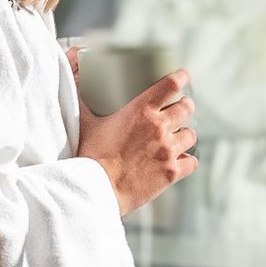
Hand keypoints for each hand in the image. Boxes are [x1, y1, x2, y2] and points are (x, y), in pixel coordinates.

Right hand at [76, 69, 196, 214]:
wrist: (96, 189)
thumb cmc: (90, 157)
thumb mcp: (85, 123)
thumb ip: (82, 101)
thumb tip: (74, 79)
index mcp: (140, 111)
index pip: (170, 85)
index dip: (181, 78)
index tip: (183, 77)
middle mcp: (159, 128)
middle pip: (186, 108)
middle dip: (185, 106)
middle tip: (181, 108)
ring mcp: (168, 151)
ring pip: (190, 134)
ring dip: (185, 134)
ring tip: (178, 137)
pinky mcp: (171, 172)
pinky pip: (192, 161)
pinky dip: (187, 160)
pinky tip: (180, 160)